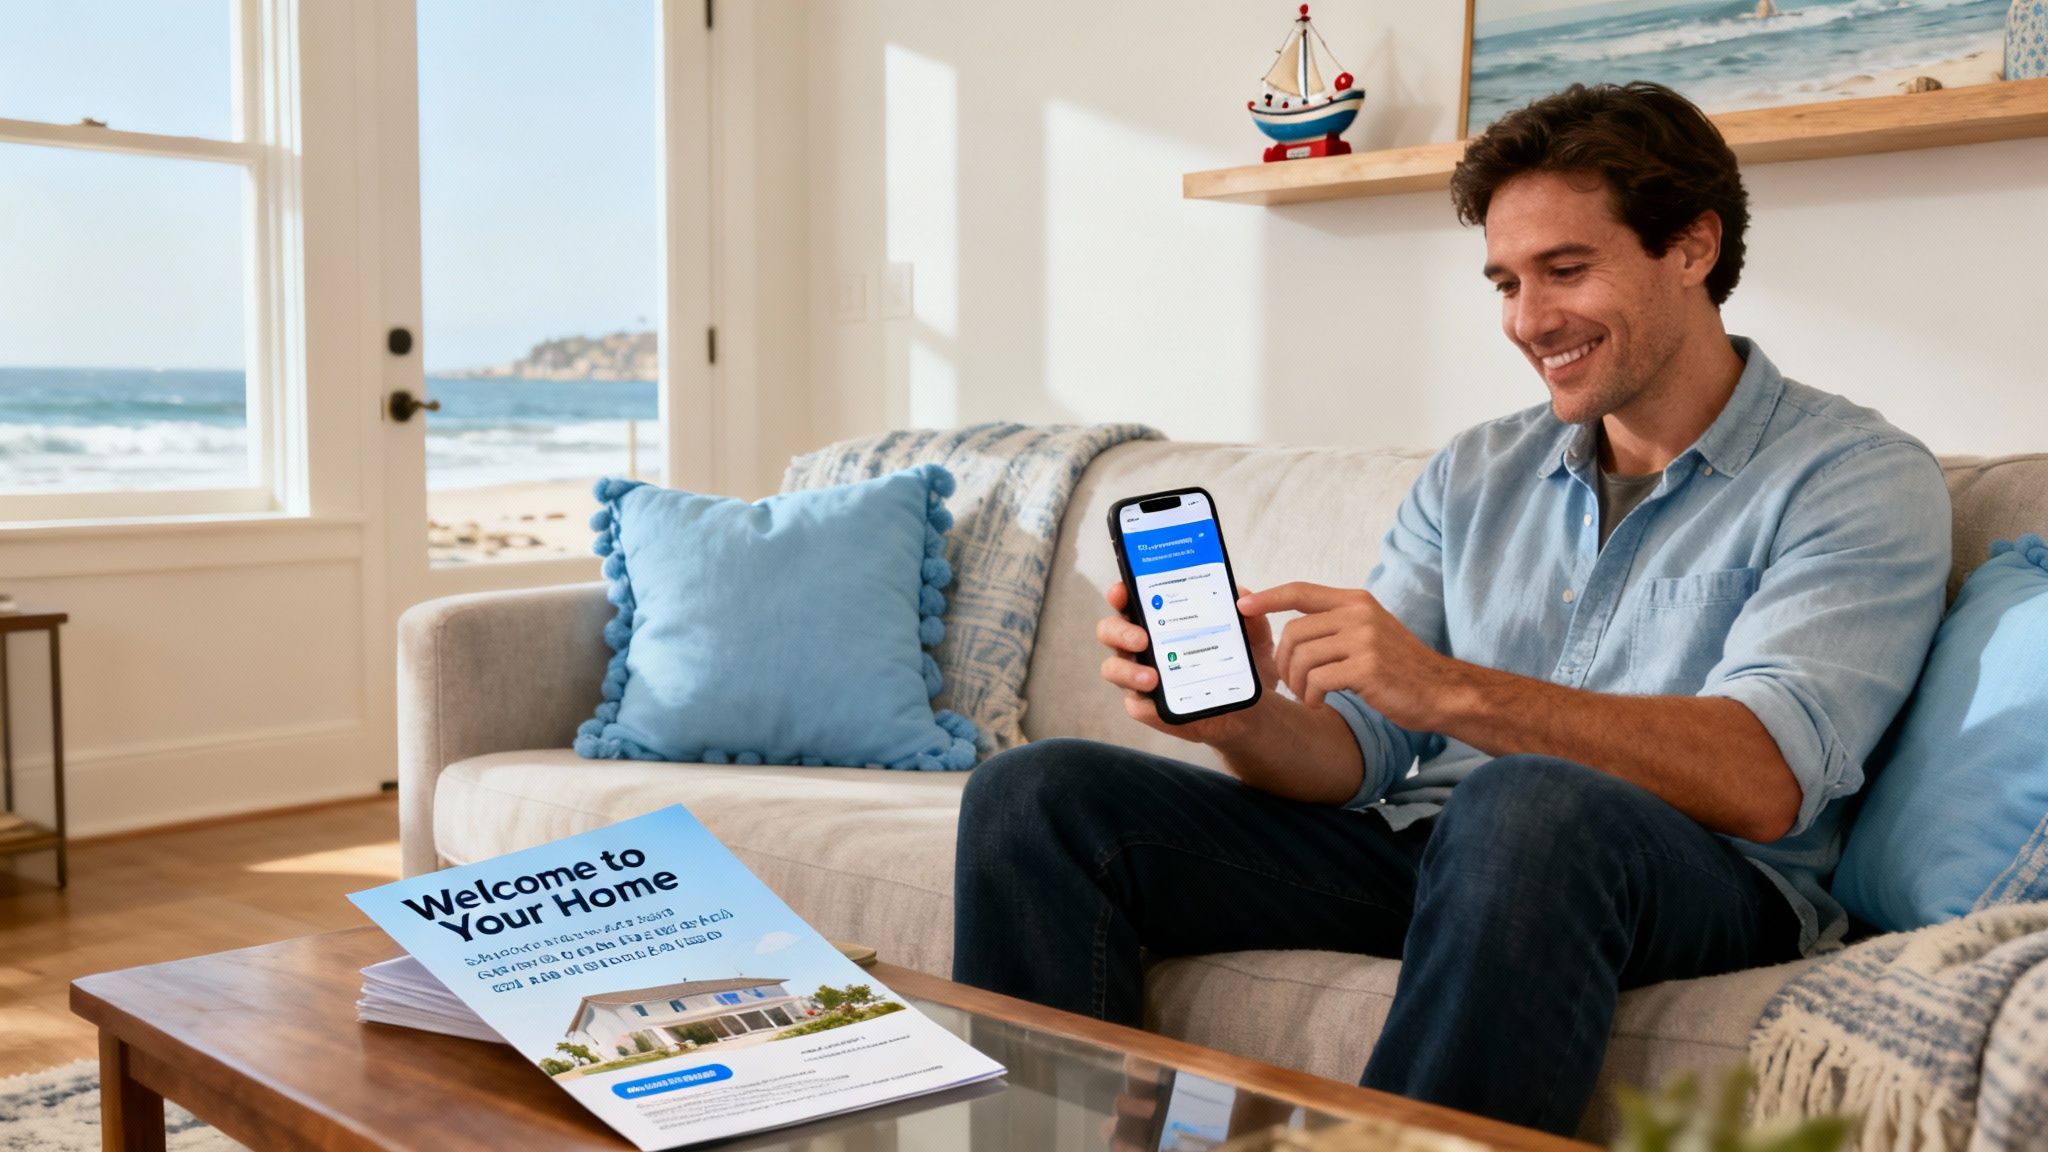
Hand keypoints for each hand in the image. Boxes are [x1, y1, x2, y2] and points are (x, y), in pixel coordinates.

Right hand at [1097, 581, 1279, 747]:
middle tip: (1142, 638)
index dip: (1119, 593)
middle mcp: (1143, 646)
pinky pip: (1134, 705)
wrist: (1254, 709)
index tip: (1122, 590)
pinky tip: (1156, 697)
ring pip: (1113, 668)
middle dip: (1119, 631)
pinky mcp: (1150, 708)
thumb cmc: (1244, 663)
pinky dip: (1141, 701)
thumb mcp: (1255, 637)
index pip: (1129, 601)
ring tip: (1152, 678)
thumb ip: (1250, 616)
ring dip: (1126, 670)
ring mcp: (1142, 677)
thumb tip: (1240, 595)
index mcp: (1160, 620)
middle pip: (1110, 631)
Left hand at [1240, 582, 1446, 730]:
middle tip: (1290, 683)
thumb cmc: (1398, 668)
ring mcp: (1364, 639)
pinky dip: (1311, 696)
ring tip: (1307, 695)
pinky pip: (1317, 680)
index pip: (1300, 591)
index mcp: (1355, 601)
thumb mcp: (1368, 632)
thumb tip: (1290, 625)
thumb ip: (1334, 624)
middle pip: (1294, 631)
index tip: (1242, 606)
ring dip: (1296, 683)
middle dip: (1283, 662)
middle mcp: (1359, 614)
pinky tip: (1320, 703)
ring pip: (1302, 657)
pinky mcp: (1366, 668)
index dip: (1267, 597)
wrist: (1441, 691)